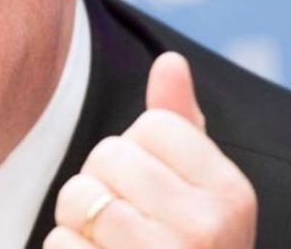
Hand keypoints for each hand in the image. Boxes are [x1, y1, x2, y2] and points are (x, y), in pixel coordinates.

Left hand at [46, 52, 256, 247]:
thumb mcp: (199, 193)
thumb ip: (182, 125)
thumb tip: (170, 60)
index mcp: (230, 195)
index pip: (151, 125)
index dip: (136, 152)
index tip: (152, 189)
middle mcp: (208, 229)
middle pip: (108, 156)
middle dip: (100, 183)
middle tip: (124, 219)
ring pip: (79, 199)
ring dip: (77, 221)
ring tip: (108, 244)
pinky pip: (60, 244)